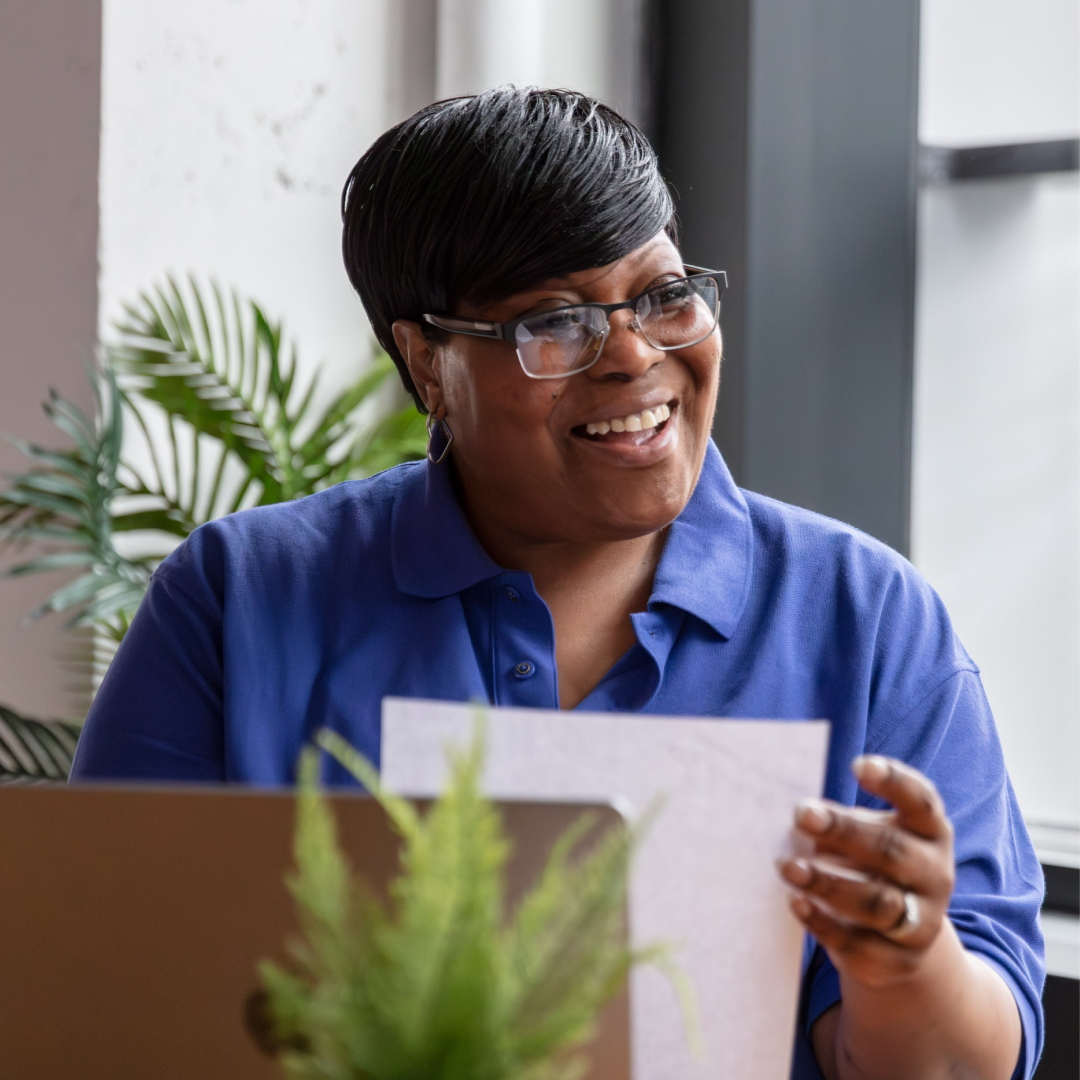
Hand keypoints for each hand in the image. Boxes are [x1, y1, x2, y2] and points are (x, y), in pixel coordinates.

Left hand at [778, 755, 955, 987]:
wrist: (900, 939)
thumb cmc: (872, 864)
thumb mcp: (867, 836)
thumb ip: (841, 823)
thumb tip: (795, 814)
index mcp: (930, 832)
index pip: (922, 802)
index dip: (894, 781)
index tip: (859, 765)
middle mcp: (935, 875)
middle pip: (893, 852)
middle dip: (845, 831)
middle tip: (801, 813)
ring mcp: (923, 921)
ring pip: (878, 903)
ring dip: (828, 883)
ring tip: (787, 866)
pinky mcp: (899, 960)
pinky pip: (860, 944)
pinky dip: (824, 924)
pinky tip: (796, 903)